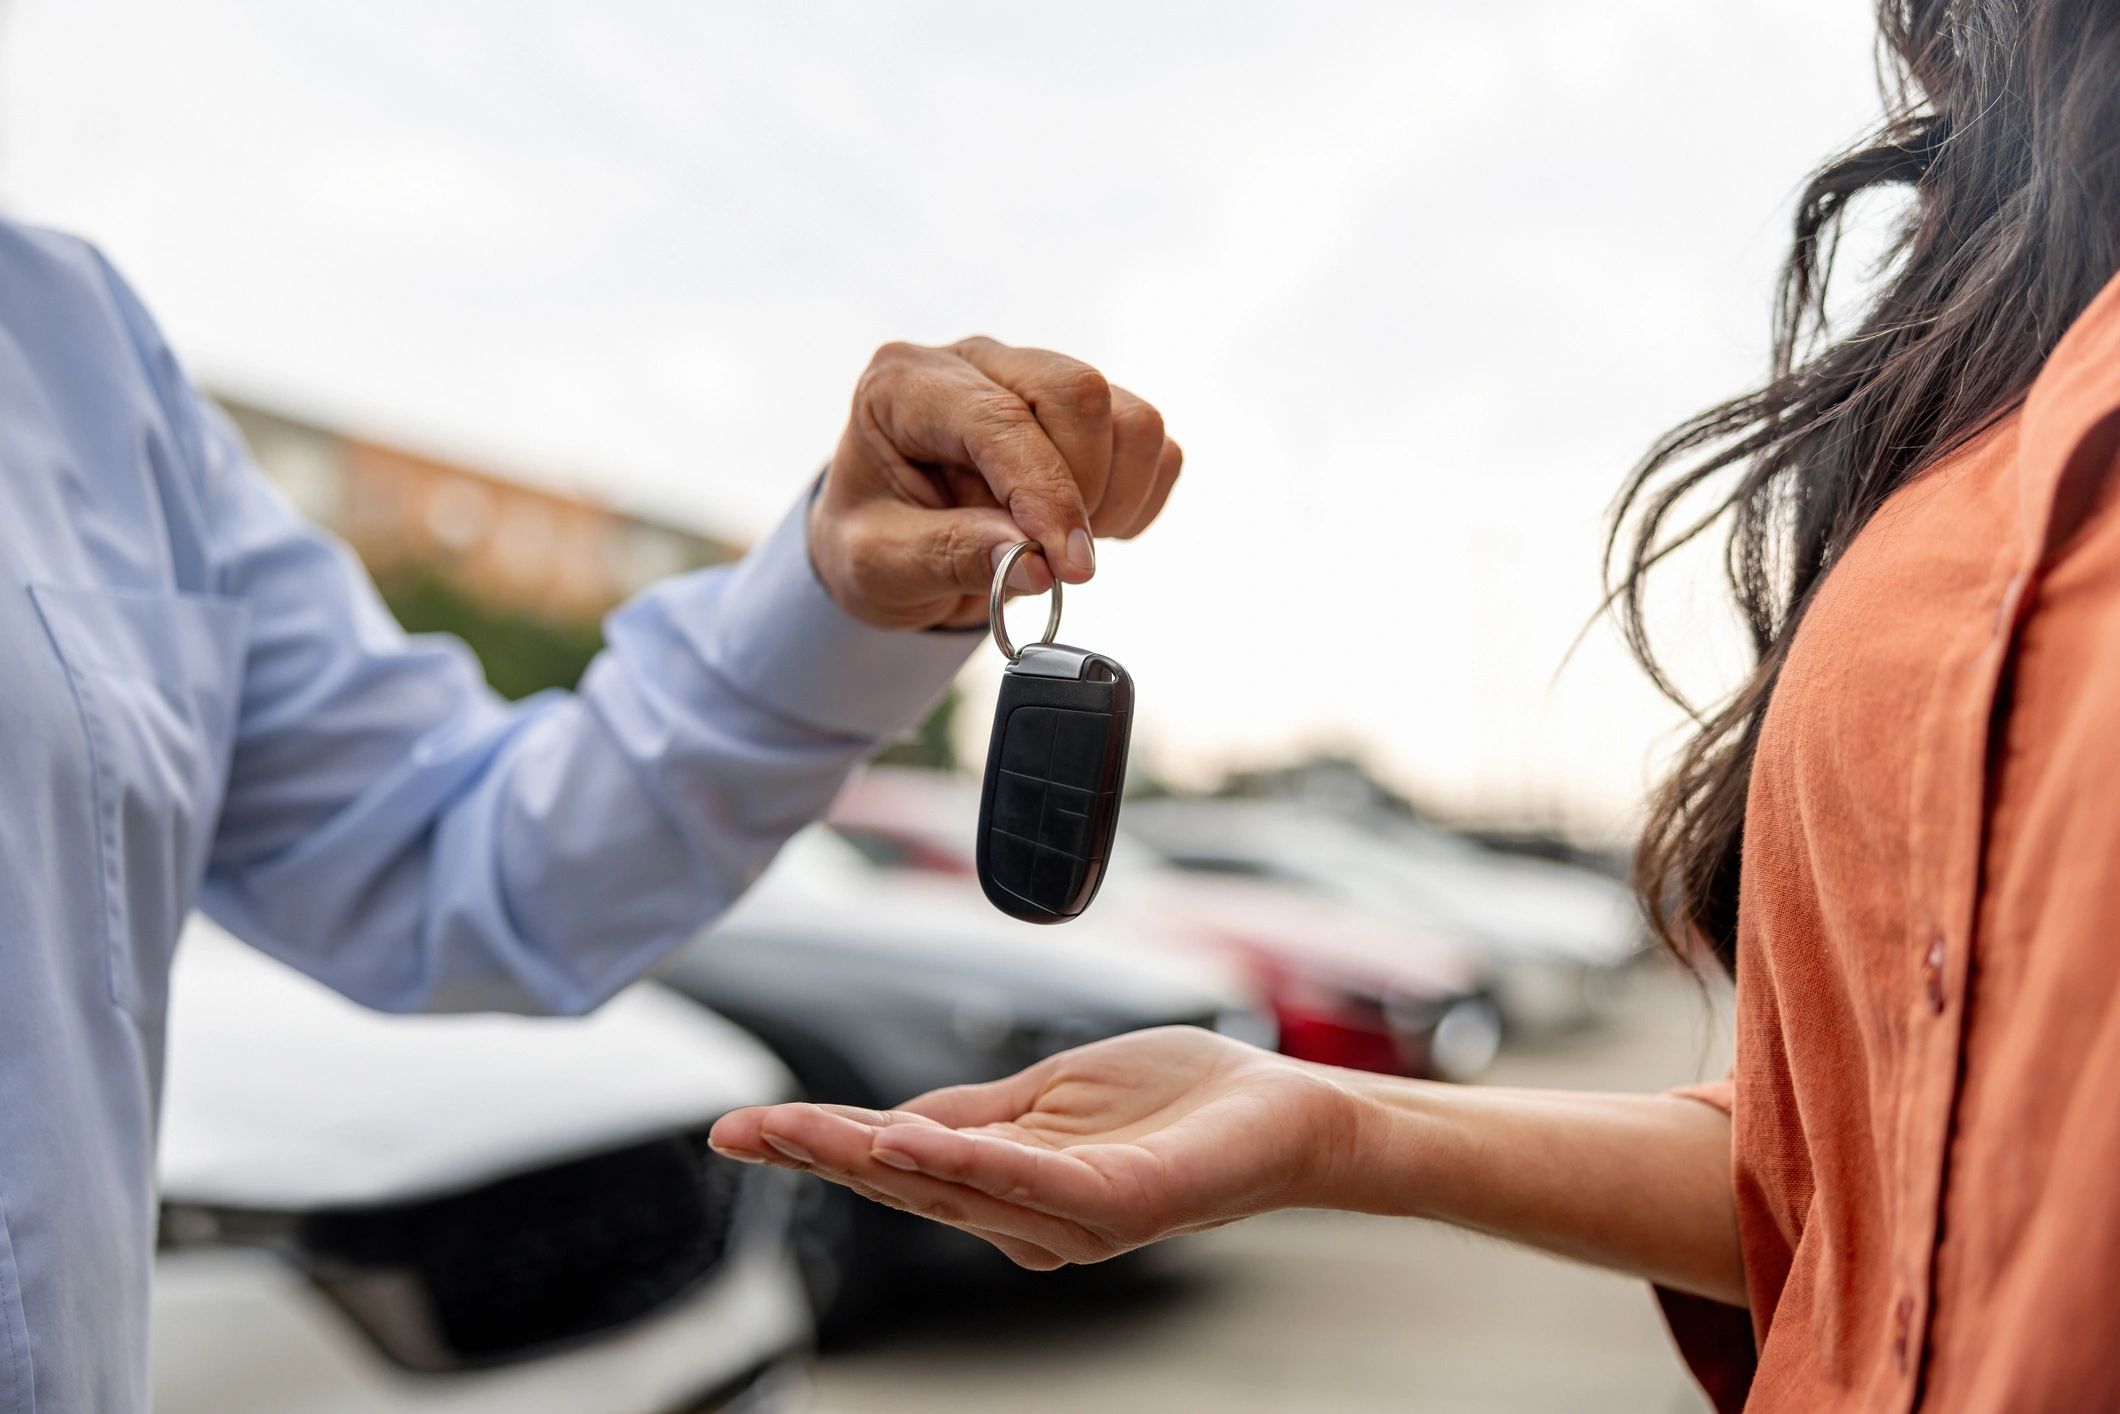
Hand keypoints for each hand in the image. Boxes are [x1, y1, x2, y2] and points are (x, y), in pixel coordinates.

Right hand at [707, 1027, 1353, 1268]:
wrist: (1283, 1109)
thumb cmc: (1175, 1102)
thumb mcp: (1049, 1092)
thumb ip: (973, 1112)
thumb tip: (883, 1119)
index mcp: (1003, 1186)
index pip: (891, 1162)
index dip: (812, 1147)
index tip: (734, 1129)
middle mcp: (1026, 1219)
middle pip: (901, 1181)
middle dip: (816, 1155)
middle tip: (737, 1131)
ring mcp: (1072, 1219)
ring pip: (951, 1185)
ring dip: (872, 1156)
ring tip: (801, 1131)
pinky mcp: (1120, 1206)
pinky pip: (1033, 1183)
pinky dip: (970, 1161)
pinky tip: (915, 1136)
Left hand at [809, 337, 1182, 628]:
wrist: (891, 546)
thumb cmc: (874, 543)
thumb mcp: (880, 565)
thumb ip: (951, 557)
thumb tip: (1036, 563)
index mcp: (905, 384)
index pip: (998, 418)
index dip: (1045, 493)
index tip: (1069, 567)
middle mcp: (977, 362)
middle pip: (1078, 391)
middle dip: (1082, 489)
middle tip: (1053, 561)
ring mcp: (1037, 379)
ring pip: (1128, 417)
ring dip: (1116, 496)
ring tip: (1064, 546)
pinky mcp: (1086, 411)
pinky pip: (1152, 444)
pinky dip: (1138, 497)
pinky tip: (1088, 528)